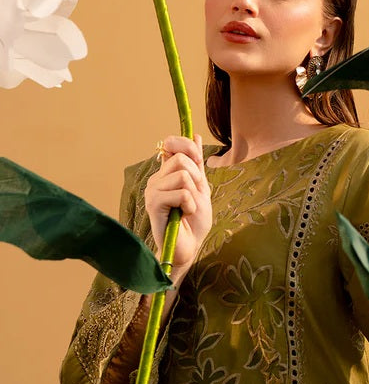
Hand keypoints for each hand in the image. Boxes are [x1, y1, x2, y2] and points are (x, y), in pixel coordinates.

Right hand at [145, 134, 211, 282]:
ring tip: (187, 209)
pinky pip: (181, 192)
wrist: (188, 247)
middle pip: (181, 158)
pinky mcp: (153, 202)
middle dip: (196, 178)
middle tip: (193, 198)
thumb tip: (196, 135)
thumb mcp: (201, 188)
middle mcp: (156, 178)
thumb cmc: (194, 222)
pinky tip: (183, 215)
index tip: (198, 165)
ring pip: (182, 174)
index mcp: (166, 173)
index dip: (188, 148)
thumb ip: (197, 165)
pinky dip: (189, 205)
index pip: (172, 143)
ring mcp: (152, 190)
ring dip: (193, 195)